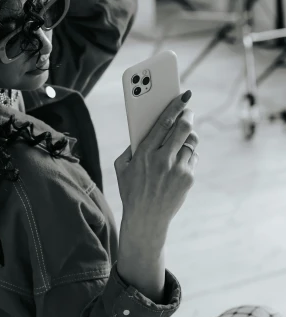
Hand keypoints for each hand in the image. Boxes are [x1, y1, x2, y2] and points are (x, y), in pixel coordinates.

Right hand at [114, 92, 198, 240]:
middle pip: (183, 129)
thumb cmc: (131, 191)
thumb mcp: (122, 168)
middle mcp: (163, 160)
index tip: (183, 95)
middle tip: (188, 110)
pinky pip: (193, 158)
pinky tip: (180, 159)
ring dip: (189, 135)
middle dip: (188, 116)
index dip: (175, 106)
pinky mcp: (188, 179)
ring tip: (184, 134)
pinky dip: (188, 155)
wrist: (146, 220)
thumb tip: (147, 128)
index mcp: (144, 154)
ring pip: (191, 142)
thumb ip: (132, 148)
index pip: (164, 123)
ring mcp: (178, 170)